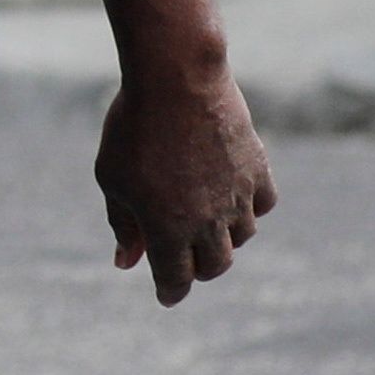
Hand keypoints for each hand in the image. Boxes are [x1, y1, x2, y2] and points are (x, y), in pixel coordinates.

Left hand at [98, 58, 274, 304]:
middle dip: (197, 269)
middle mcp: (209, 219)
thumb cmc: (133, 128)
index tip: (165, 295)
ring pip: (242, 237)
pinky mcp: (259, 168)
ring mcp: (239, 195)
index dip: (169, 292)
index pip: (176, 279)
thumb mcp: (111, 178)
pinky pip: (263, 206)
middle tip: (182, 260)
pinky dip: (249, 210)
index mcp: (167, 227)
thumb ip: (122, 224)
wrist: (177, 79)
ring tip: (201, 222)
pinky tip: (232, 199)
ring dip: (223, 238)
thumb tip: (126, 262)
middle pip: (215, 265)